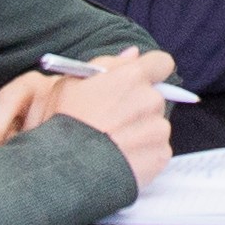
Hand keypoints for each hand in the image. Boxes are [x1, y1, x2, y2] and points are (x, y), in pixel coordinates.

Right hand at [36, 51, 178, 179]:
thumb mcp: (71, 84)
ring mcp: (159, 129)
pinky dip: (143, 153)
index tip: (140, 82)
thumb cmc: (63, 123)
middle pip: (155, 97)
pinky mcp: (161, 154)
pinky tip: (120, 158)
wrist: (65, 170)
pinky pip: (157, 148)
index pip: (161, 62)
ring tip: (112, 144)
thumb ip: (107, 64)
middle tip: (113, 121)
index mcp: (132, 77)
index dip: (151, 71)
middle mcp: (151, 100)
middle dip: (139, 105)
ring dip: (141, 131)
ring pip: (156, 124)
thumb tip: (134, 54)